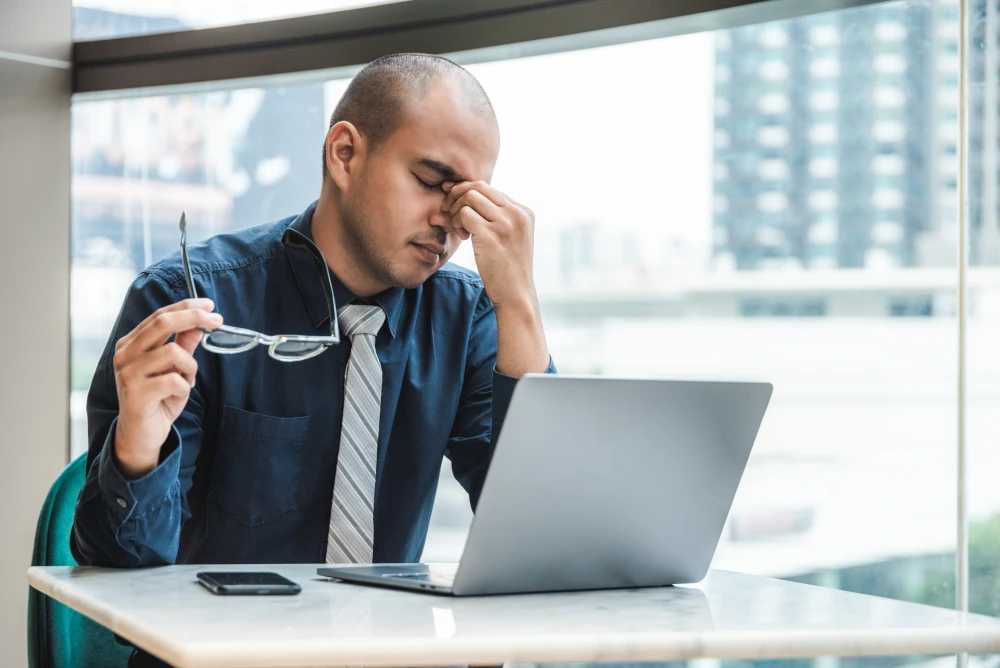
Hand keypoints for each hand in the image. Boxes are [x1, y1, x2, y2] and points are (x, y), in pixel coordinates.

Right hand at [112, 298, 221, 478]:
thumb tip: (199, 323)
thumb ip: (184, 345)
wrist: (141, 435)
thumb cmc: (158, 399)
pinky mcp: (135, 394)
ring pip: (172, 353)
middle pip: (162, 323)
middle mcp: (125, 354)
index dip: (186, 307)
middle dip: (193, 317)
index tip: (209, 305)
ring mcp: (127, 373)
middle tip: (217, 320)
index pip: (159, 315)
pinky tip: (177, 396)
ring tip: (186, 381)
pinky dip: (184, 387)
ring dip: (190, 367)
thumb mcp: (176, 369)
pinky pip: (174, 381)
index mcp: (131, 344)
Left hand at [441, 180, 536, 311]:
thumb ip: (499, 218)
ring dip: (456, 210)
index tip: (453, 202)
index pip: (490, 189)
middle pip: (479, 187)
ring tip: (459, 229)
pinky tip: (462, 236)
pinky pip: (464, 214)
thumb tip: (472, 197)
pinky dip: (457, 222)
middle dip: (458, 195)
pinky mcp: (491, 235)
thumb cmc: (509, 269)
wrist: (516, 294)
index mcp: (523, 212)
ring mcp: (505, 223)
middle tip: (448, 210)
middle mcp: (517, 214)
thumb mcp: (511, 238)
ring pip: (470, 197)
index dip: (468, 192)